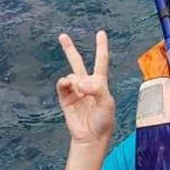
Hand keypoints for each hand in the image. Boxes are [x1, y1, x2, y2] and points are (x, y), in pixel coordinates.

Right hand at [56, 31, 114, 146]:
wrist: (91, 136)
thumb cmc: (103, 120)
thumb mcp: (107, 102)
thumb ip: (96, 89)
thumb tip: (79, 83)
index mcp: (100, 82)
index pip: (101, 60)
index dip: (101, 46)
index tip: (101, 33)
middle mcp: (86, 84)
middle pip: (77, 62)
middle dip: (69, 49)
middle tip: (62, 36)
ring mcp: (74, 91)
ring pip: (71, 75)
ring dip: (75, 80)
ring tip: (80, 92)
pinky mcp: (65, 99)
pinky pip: (62, 85)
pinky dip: (64, 82)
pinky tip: (67, 84)